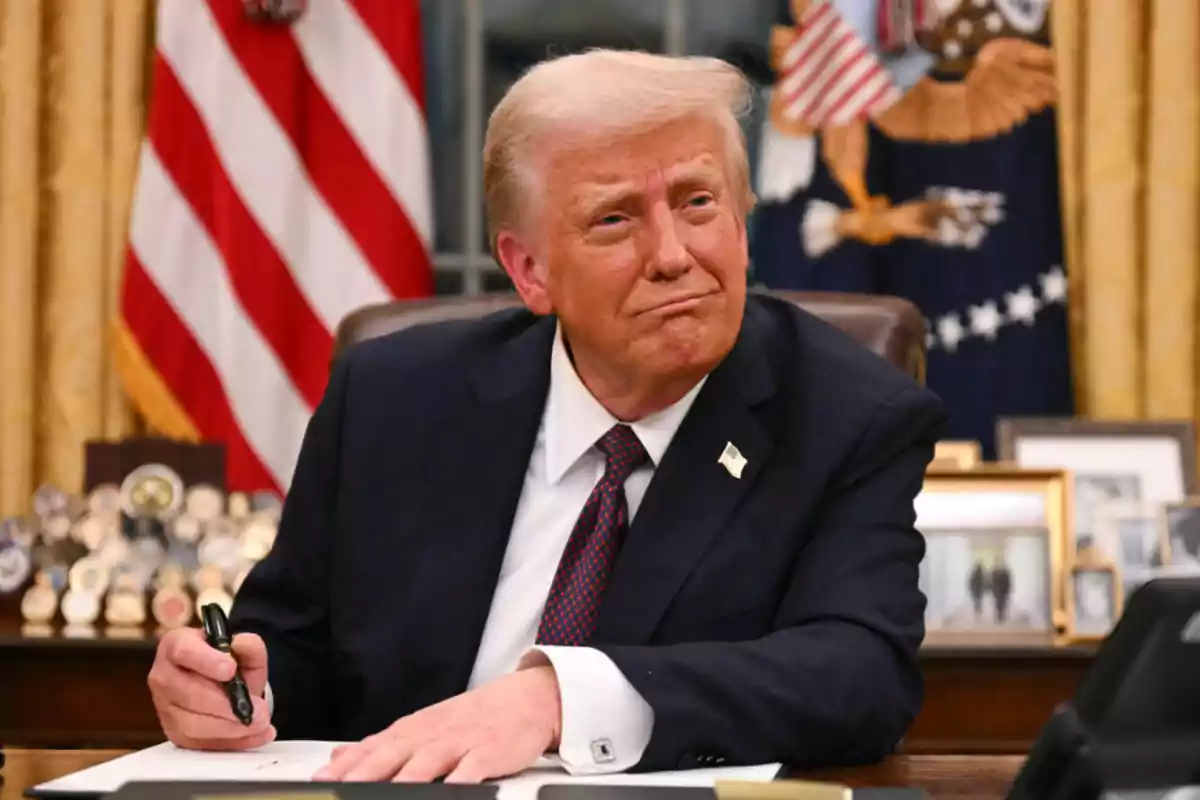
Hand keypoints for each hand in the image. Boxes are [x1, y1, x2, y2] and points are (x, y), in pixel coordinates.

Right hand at [148, 627, 273, 750]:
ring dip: (230, 728)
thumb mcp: (242, 649)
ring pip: (191, 724)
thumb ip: (248, 645)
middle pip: (188, 694)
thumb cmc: (226, 662)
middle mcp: (163, 676)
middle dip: (226, 705)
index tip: (231, 670)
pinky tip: (253, 737)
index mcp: (176, 645)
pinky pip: (199, 744)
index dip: (206, 661)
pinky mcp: (173, 732)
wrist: (218, 682)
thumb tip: (242, 645)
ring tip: (259, 724)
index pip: (183, 651)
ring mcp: (165, 707)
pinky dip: (230, 742)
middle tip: (258, 710)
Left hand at [313, 665, 561, 783]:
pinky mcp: (489, 751)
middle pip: (390, 757)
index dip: (342, 771)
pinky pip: (472, 769)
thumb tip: (337, 758)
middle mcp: (430, 735)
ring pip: (426, 762)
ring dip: (405, 781)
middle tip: (340, 793)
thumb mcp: (421, 727)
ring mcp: (460, 742)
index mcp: (410, 731)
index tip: (318, 786)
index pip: (369, 752)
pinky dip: (459, 782)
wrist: (525, 698)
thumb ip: (380, 746)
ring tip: (389, 797)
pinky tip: (451, 792)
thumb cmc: (471, 719)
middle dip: (363, 777)